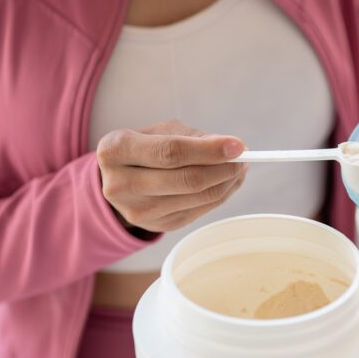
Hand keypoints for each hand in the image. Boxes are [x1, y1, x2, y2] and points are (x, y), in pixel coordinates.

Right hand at [97, 120, 246, 232]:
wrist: (119, 179)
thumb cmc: (144, 147)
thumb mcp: (160, 131)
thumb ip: (194, 137)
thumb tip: (233, 149)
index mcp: (116, 149)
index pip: (171, 152)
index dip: (209, 150)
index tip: (238, 146)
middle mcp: (120, 183)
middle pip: (186, 180)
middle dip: (223, 168)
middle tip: (242, 159)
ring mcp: (137, 210)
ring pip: (196, 198)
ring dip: (226, 183)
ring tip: (238, 169)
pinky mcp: (156, 226)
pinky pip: (198, 211)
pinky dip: (219, 196)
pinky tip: (226, 183)